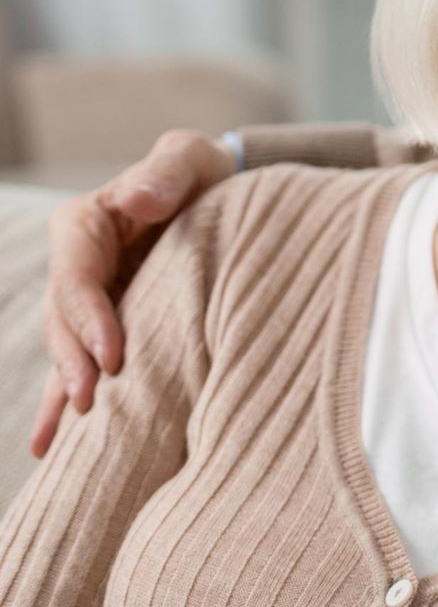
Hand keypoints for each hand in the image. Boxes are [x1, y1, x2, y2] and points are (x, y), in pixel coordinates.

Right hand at [31, 129, 236, 456]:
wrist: (220, 193)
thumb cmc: (201, 173)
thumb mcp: (187, 159)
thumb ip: (165, 173)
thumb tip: (140, 198)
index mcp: (83, 226)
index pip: (77, 278)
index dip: (90, 318)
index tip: (112, 355)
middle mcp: (76, 266)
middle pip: (64, 321)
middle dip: (75, 364)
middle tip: (91, 403)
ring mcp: (88, 301)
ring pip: (68, 350)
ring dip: (68, 389)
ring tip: (66, 435)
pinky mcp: (106, 326)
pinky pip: (82, 365)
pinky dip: (63, 404)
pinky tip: (48, 447)